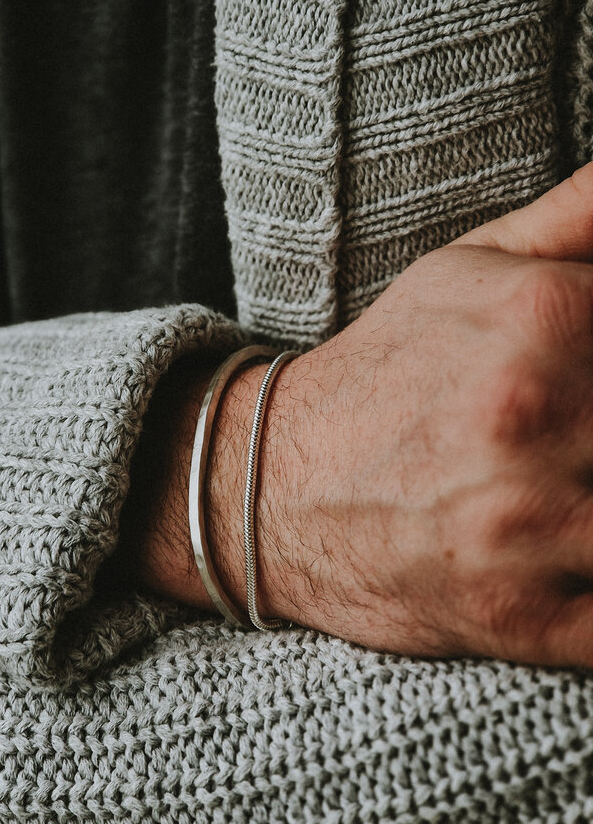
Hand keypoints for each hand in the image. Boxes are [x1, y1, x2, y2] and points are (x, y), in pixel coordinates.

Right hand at [128, 164, 592, 667]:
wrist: (270, 483)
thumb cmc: (384, 371)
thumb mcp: (467, 269)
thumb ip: (579, 214)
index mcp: (546, 319)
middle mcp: (541, 420)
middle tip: (580, 432)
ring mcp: (531, 527)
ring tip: (575, 485)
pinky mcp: (521, 618)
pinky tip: (574, 557)